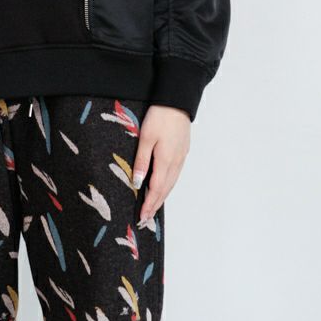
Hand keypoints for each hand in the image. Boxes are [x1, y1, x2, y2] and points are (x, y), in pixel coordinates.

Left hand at [133, 104, 190, 224]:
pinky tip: (163, 186)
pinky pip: (175, 174)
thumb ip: (142, 161)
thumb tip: (138, 184)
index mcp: (165, 161)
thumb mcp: (146, 137)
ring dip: (162, 196)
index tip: (142, 217)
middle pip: (165, 189)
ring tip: (153, 206)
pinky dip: (168, 185)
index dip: (149, 204)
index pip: (156, 189)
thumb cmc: (160, 116)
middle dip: (155, 204)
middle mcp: (175, 162)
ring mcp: (181, 157)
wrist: (177, 101)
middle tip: (147, 218)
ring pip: (171, 183)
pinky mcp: (182, 151)